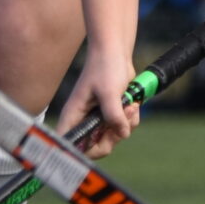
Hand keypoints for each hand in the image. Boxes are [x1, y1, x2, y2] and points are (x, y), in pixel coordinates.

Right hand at [55, 40, 142, 159]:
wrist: (116, 52)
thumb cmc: (105, 67)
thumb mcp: (109, 93)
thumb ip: (114, 116)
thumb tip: (123, 134)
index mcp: (73, 116)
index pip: (72, 145)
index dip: (84, 152)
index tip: (103, 141)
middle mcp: (83, 120)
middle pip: (96, 146)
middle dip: (114, 136)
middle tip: (123, 120)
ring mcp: (97, 118)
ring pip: (113, 137)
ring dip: (126, 124)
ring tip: (130, 105)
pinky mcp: (110, 114)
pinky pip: (122, 128)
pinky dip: (130, 119)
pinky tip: (132, 104)